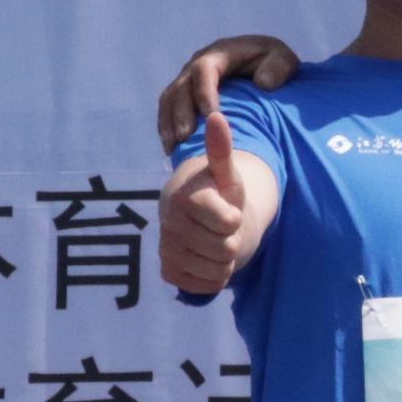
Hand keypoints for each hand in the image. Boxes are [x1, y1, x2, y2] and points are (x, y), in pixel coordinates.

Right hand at [154, 35, 301, 155]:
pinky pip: (168, 110)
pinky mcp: (184, 95)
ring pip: (170, 99)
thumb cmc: (275, 66)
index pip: (205, 69)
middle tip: (186, 138)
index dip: (204, 91)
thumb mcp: (285, 59)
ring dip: (169, 123)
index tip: (211, 115)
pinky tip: (171, 150)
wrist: (265, 68)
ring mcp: (189, 79)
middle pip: (181, 87)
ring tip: (173, 148)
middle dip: (181, 112)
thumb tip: (263, 83)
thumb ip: (279, 66)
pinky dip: (168, 128)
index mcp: (221, 53)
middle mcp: (199, 64)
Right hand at [162, 109, 250, 295]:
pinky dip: (212, 276)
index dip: (235, 217)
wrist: (201, 220)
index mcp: (183, 198)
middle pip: (226, 249)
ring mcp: (166, 251)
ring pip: (218, 270)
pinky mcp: (168, 273)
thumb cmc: (218, 193)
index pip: (230, 224)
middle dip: (230, 239)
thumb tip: (217, 115)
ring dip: (223, 259)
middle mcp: (169, 225)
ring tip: (213, 239)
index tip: (224, 207)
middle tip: (220, 227)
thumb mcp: (227, 174)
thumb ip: (222, 149)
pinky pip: (205, 286)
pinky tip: (204, 257)